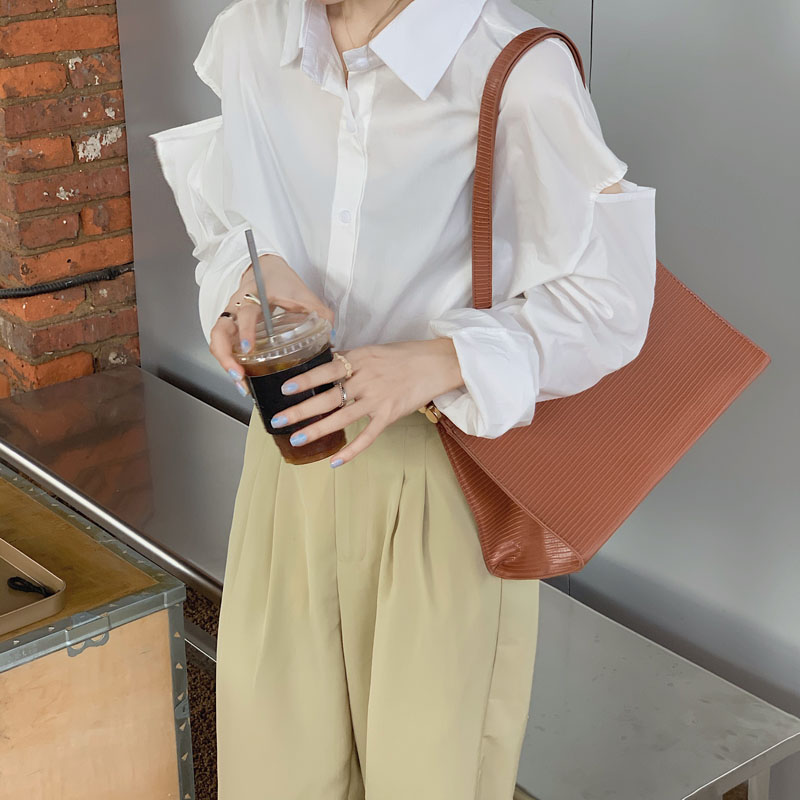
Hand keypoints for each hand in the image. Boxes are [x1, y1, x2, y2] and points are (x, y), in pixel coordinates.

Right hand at [209, 254, 334, 395]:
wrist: (264, 267)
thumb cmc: (281, 280)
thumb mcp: (302, 293)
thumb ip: (319, 312)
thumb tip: (330, 337)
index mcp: (253, 296)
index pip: (244, 314)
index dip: (245, 332)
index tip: (249, 350)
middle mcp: (235, 307)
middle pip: (219, 332)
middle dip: (225, 356)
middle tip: (238, 375)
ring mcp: (230, 317)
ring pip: (217, 341)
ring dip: (225, 363)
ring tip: (240, 383)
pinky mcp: (231, 326)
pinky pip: (223, 345)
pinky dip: (229, 362)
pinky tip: (241, 377)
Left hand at [270, 338, 464, 465]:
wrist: (436, 363)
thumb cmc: (403, 355)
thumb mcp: (372, 350)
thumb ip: (349, 360)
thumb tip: (323, 367)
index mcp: (359, 360)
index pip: (326, 370)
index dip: (305, 380)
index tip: (285, 389)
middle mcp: (366, 380)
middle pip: (328, 397)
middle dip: (301, 410)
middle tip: (278, 420)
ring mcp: (378, 399)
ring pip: (342, 418)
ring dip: (318, 430)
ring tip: (296, 439)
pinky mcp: (389, 415)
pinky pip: (367, 436)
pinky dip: (351, 450)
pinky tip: (334, 461)